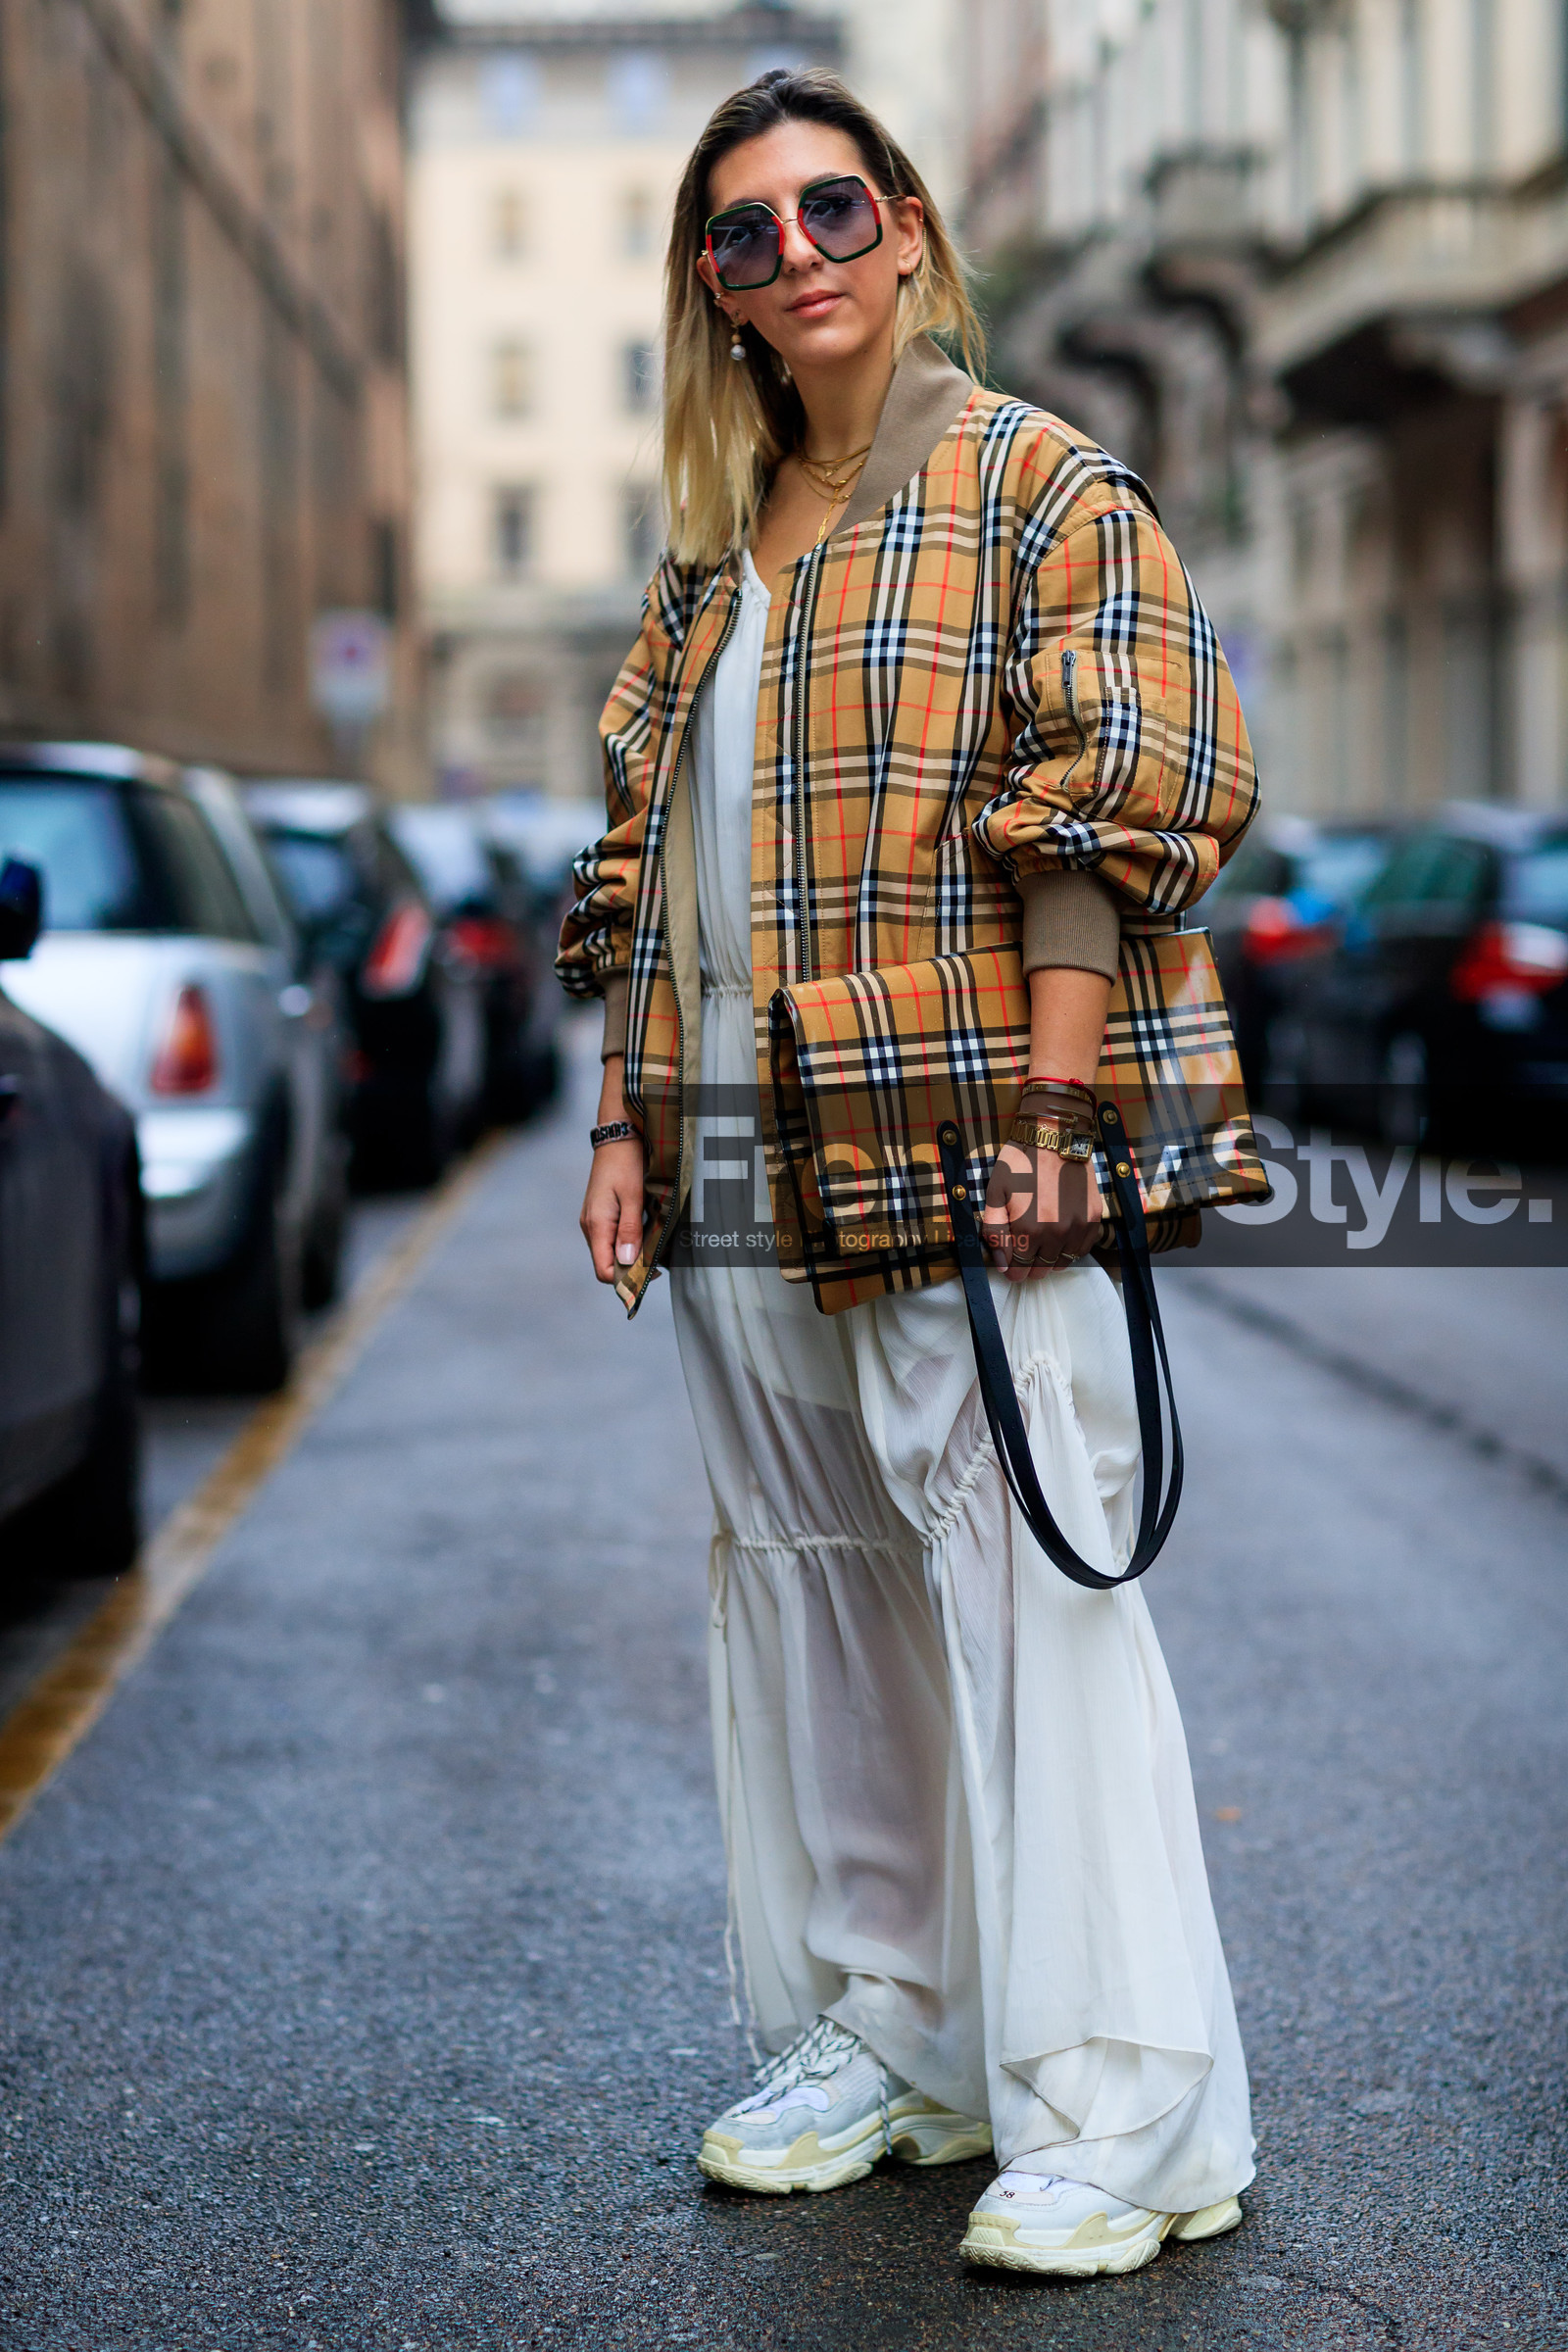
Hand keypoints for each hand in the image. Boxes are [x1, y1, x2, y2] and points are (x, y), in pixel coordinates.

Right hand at [581, 1054, 643, 1283]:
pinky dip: (629, 1242)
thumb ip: (630, 1230)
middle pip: (607, 1264)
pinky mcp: (602, 1214)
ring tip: (656, 1249)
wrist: (619, 1135)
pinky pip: (613, 1238)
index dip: (625, 1280)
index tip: (652, 1276)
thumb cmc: (627, 1163)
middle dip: (631, 1269)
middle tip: (660, 1264)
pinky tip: (647, 1234)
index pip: (604, 1271)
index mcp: (596, 1225)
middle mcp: (591, 1226)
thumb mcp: (633, 1196)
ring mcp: (595, 1220)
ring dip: (632, 1255)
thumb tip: (627, 1262)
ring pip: (611, 1252)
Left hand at [979, 1142, 1104, 1279]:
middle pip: (1040, 1270)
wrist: (1054, 1138)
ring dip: (1049, 1259)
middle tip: (1024, 1248)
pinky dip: (1069, 1248)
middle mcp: (1055, 1235)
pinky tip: (1059, 1235)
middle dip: (1028, 1265)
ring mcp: (1077, 1228)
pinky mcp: (1092, 1220)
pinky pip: (1081, 1250)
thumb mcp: (996, 1194)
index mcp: (1028, 1230)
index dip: (1011, 1269)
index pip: (1018, 1271)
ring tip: (1041, 1241)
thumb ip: (995, 1232)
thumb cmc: (1020, 1164)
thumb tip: (1001, 1265)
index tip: (1010, 1260)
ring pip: (1061, 1264)